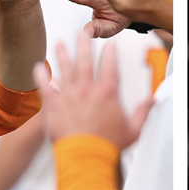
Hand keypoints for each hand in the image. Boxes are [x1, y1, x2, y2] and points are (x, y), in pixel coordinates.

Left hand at [32, 30, 152, 146]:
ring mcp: (69, 94)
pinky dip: (41, 76)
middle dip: (84, 43)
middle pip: (85, 59)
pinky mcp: (53, 104)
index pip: (110, 65)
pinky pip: (45, 85)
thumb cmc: (107, 145)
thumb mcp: (133, 129)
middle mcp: (87, 89)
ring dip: (62, 53)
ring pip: (65, 67)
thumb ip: (142, 113)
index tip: (109, 45)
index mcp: (107, 92)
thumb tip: (151, 102)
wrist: (85, 157)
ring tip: (60, 43)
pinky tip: (37, 67)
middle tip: (82, 32)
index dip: (110, 53)